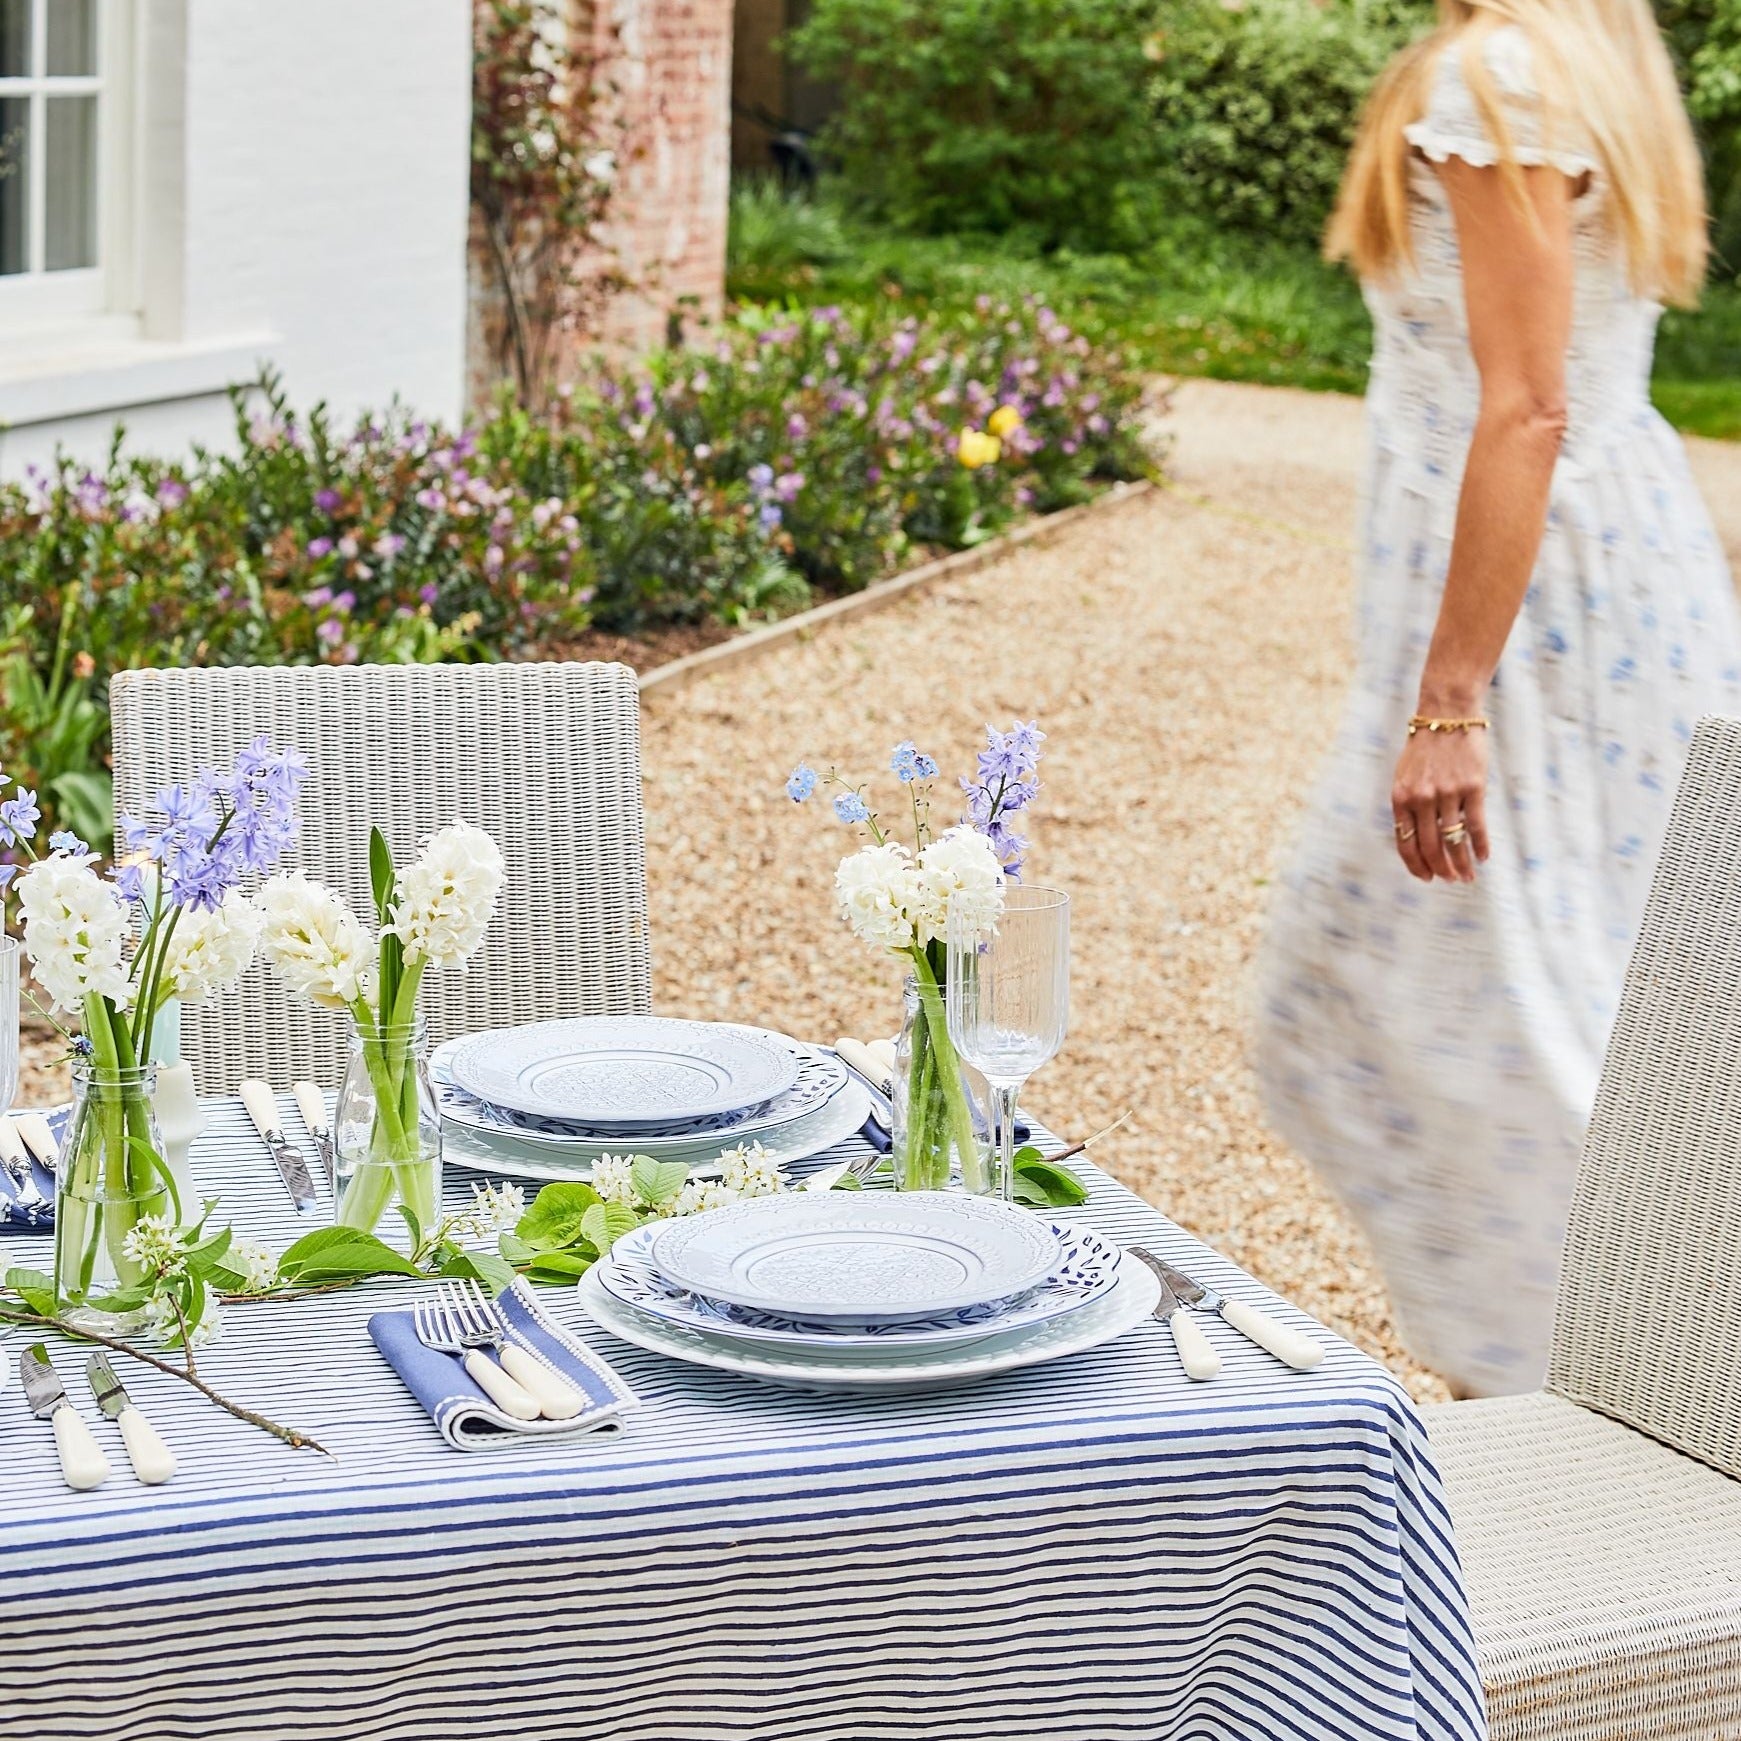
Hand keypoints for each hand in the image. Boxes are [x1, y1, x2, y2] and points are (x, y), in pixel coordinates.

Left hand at [1391, 728, 1489, 882]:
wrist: (1447, 715)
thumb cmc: (1425, 748)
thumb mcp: (1404, 776)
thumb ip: (1407, 805)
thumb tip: (1415, 839)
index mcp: (1401, 798)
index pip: (1405, 843)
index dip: (1416, 865)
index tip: (1426, 878)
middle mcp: (1422, 799)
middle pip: (1430, 847)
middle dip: (1440, 870)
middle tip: (1450, 881)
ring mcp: (1448, 793)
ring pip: (1454, 841)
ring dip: (1461, 864)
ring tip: (1467, 877)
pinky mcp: (1473, 787)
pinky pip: (1476, 825)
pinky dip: (1480, 845)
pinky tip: (1483, 857)